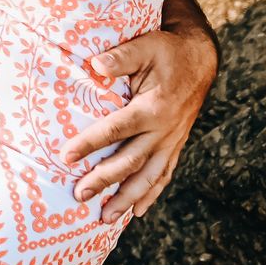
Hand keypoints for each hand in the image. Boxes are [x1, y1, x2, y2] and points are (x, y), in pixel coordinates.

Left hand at [62, 27, 217, 220]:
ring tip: (105, 218)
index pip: (117, 128)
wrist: (199, 59)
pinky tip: (136, 212)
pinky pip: (164, 174)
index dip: (91, 143)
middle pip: (131, 160)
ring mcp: (172, 140)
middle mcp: (165, 129)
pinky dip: (151, 194)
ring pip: (149, 176)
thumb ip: (121, 56)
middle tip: (78, 195)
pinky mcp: (175, 145)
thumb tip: (96, 64)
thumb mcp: (145, 46)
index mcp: (154, 106)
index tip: (65, 156)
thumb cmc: (165, 50)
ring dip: (127, 198)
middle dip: (104, 180)